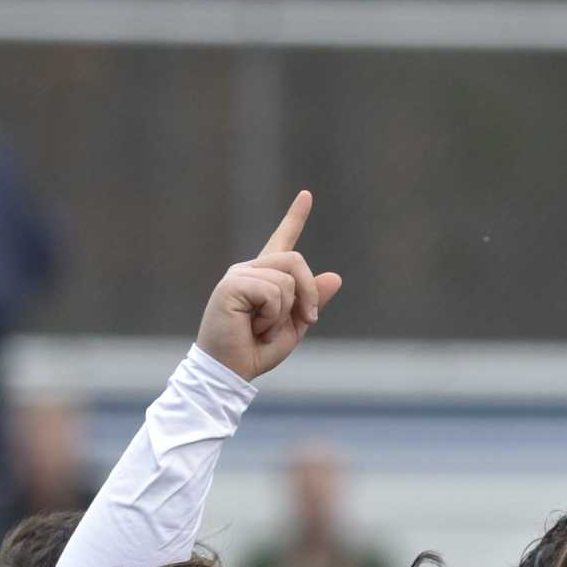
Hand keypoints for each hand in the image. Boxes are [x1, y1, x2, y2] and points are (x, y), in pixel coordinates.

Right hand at [194, 191, 343, 381]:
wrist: (231, 371)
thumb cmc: (257, 350)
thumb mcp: (295, 325)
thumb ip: (312, 301)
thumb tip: (336, 276)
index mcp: (264, 277)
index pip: (283, 241)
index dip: (295, 217)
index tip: (307, 195)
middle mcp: (249, 269)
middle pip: (296, 261)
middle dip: (309, 293)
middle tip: (306, 320)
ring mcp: (238, 275)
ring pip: (287, 278)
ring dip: (285, 311)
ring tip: (262, 328)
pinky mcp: (231, 285)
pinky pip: (272, 291)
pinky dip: (272, 315)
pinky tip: (252, 326)